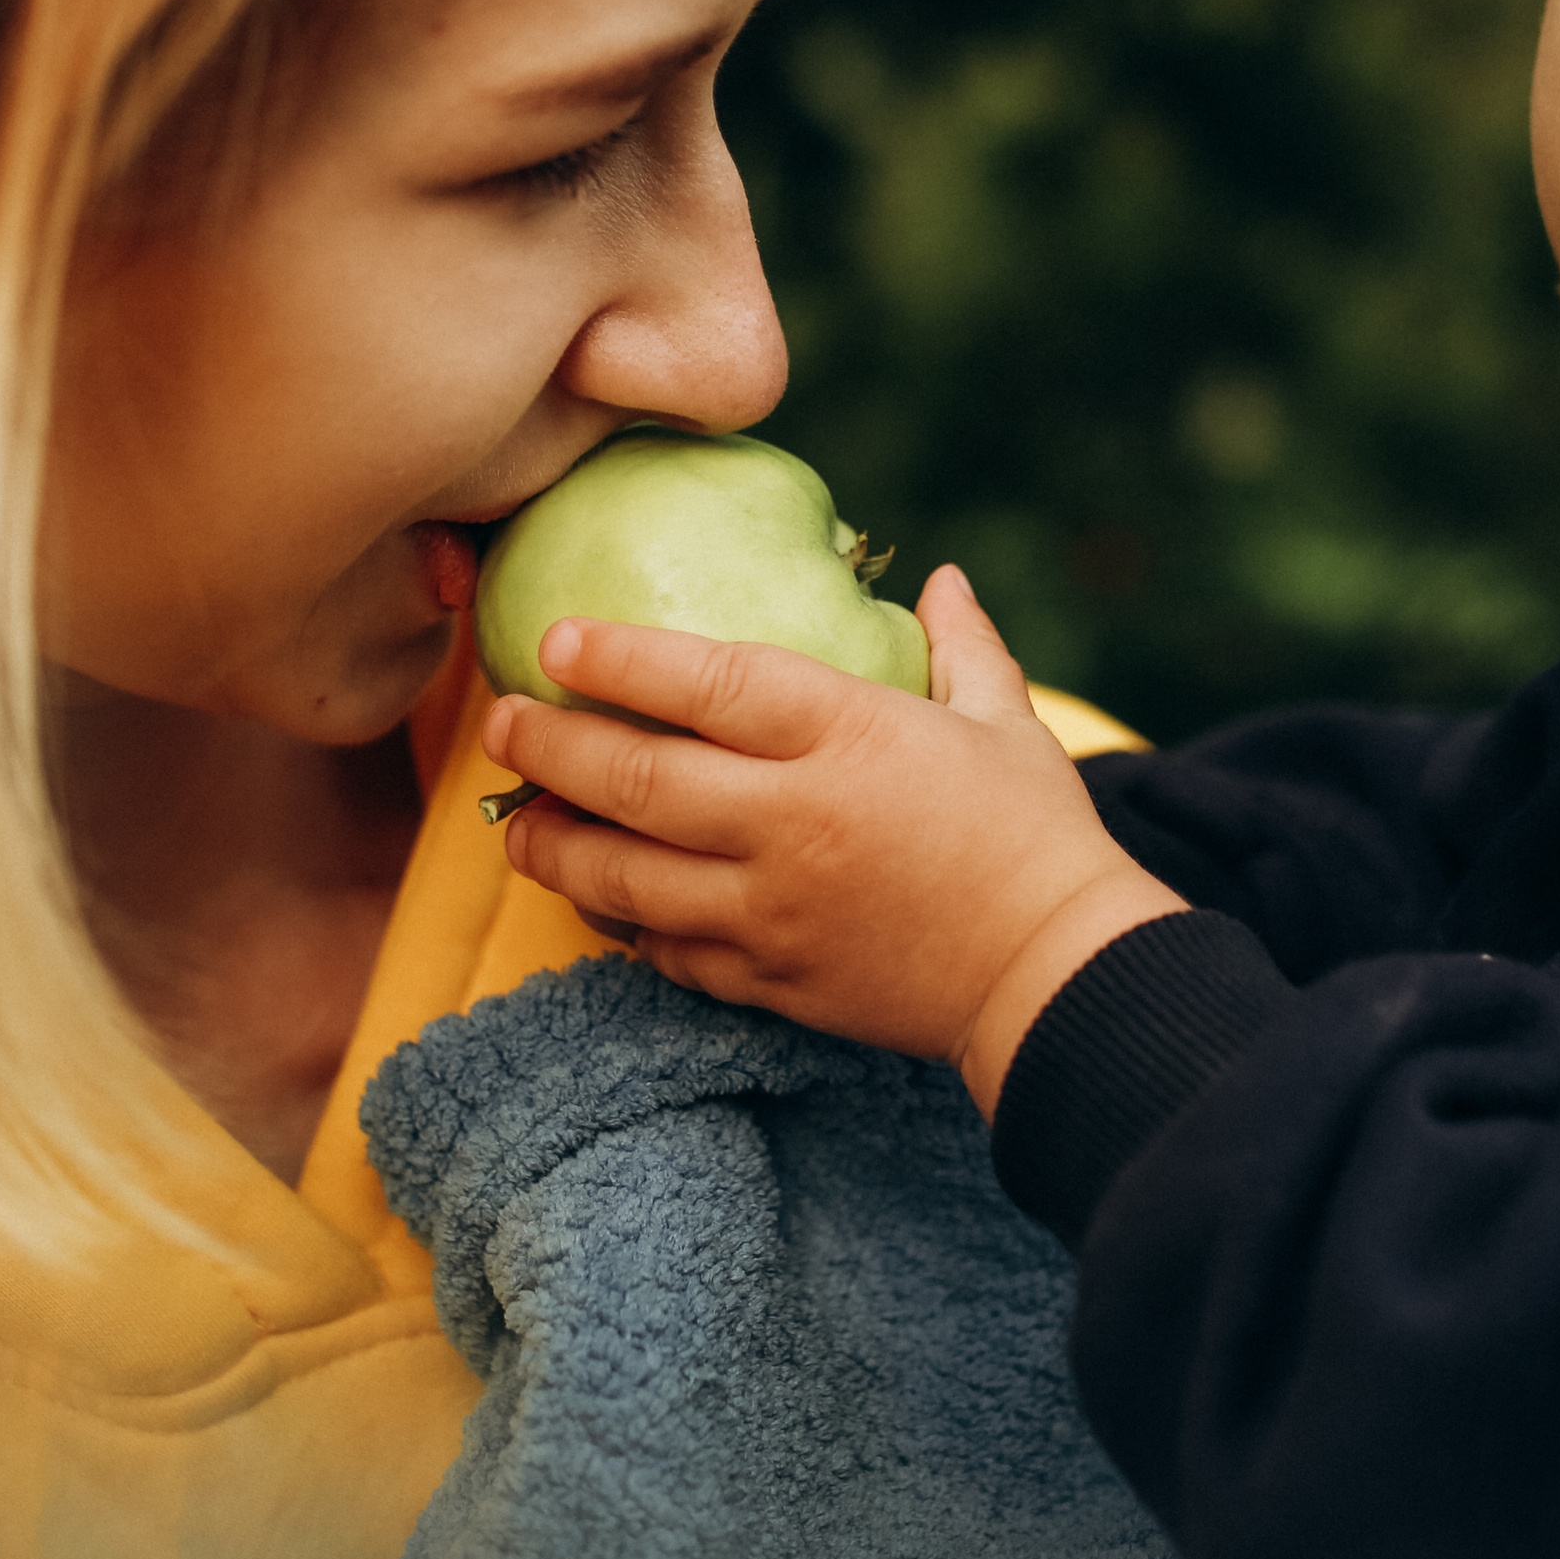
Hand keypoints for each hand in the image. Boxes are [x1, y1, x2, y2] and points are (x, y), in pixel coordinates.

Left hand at [479, 564, 1185, 1107]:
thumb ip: (961, 645)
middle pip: (635, 778)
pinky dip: (618, 922)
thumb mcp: (1005, 722)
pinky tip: (595, 897)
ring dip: (553, 844)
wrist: (1059, 977)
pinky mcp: (770, 980)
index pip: (705, 683)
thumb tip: (941, 578)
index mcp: (848, 736)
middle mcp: (793, 820)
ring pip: (624, 876)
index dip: (618, 656)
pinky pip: (665, 951)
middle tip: (500, 723)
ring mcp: (772, 909)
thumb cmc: (1037, 837)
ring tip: (514, 821)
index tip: (556, 638)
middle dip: (549, 747)